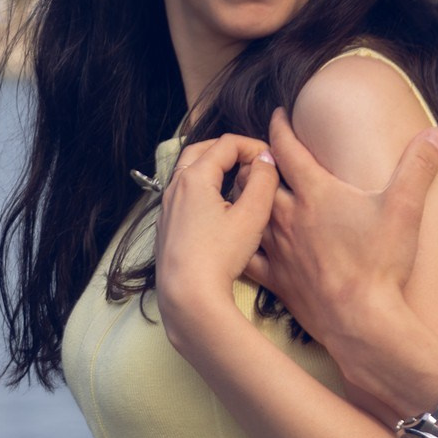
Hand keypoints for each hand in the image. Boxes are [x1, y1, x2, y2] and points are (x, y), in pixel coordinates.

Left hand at [153, 133, 279, 344]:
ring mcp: (167, 206)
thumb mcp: (251, 216)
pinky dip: (202, 188)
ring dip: (213, 168)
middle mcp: (175, 186)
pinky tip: (219, 207)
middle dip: (228, 150)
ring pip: (189, 172)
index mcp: (195, 177)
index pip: (226, 143)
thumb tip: (266, 159)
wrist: (187, 293)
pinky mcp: (166, 225)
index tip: (271, 159)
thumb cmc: (219, 255)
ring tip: (238, 180)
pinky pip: (183, 194)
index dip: (253, 145)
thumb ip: (263, 182)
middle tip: (252, 160)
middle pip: (201, 150)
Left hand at [249, 107, 437, 357]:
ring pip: (247, 213)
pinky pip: (247, 255)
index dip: (281, 127)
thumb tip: (435, 132)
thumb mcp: (405, 208)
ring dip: (244, 199)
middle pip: (259, 177)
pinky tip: (237, 242)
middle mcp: (288, 215)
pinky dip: (240, 243)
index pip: (287, 148)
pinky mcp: (274, 277)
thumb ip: (418, 166)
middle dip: (258, 161)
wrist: (361, 319)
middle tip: (259, 153)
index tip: (277, 115)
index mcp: (316, 192)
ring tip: (245, 191)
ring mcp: (277, 247)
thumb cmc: (381, 262)